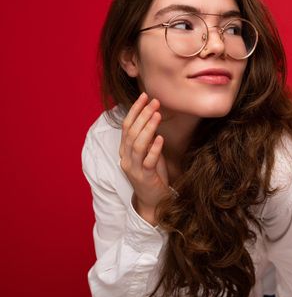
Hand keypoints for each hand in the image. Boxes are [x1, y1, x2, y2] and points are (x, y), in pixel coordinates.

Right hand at [119, 92, 169, 220]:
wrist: (153, 201)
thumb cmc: (153, 174)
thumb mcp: (149, 153)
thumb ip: (147, 139)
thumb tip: (152, 118)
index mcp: (125, 151)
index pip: (127, 126)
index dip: (135, 110)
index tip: (145, 96)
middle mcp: (126, 158)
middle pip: (131, 132)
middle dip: (142, 115)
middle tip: (154, 101)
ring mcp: (134, 168)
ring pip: (137, 145)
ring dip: (148, 128)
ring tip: (157, 115)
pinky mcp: (145, 177)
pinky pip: (148, 161)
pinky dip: (154, 149)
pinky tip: (161, 138)